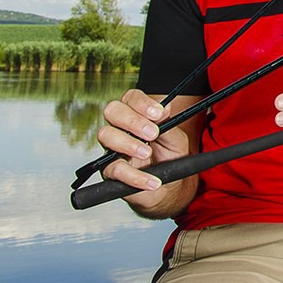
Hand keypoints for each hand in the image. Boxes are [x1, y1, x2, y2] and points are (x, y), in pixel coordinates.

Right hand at [97, 90, 201, 214]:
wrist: (171, 185)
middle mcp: (120, 127)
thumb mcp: (176, 139)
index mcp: (137, 114)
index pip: (131, 98)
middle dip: (132, 120)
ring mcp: (112, 148)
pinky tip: (152, 180)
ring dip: (128, 143)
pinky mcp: (110, 171)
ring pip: (106, 135)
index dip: (142, 103)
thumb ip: (168, 123)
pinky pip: (115, 169)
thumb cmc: (171, 156)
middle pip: (113, 110)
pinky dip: (135, 176)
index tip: (158, 113)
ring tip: (147, 153)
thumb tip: (164, 108)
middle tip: (152, 133)